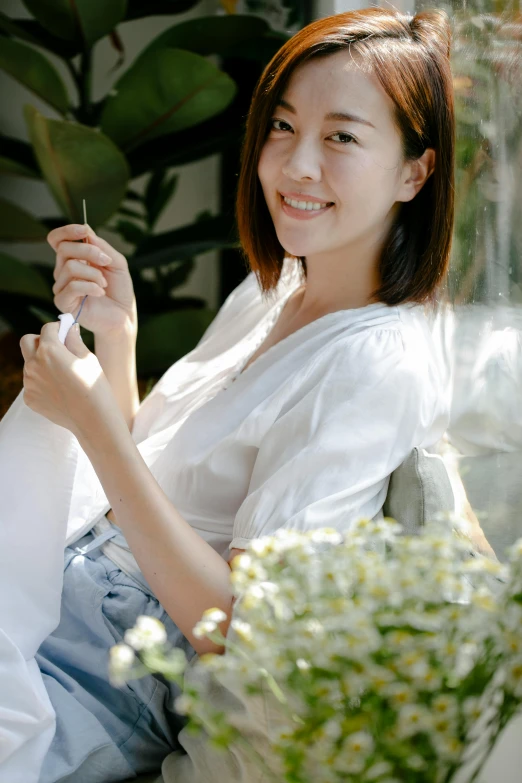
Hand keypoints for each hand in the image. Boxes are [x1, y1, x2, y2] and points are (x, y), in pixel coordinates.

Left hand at [20, 321, 118, 436]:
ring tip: (62, 376)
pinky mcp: (29, 398)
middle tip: (55, 348)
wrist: (93, 419)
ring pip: (29, 364)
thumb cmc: (94, 387)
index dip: (57, 329)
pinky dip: (42, 382)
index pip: (47, 329)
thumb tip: (68, 328)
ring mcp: (29, 383)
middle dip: (40, 340)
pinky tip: (60, 391)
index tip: (64, 333)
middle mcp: (33, 365)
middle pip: (27, 341)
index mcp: (49, 351)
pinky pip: (32, 383)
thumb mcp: (88, 358)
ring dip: (41, 363)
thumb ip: (73, 340)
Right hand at [48, 224, 136, 338]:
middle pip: (64, 249)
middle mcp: (64, 271)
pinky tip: (100, 292)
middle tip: (106, 262)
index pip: (57, 240)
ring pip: (69, 267)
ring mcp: (62, 286)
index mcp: (74, 259)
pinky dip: (90, 287)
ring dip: (93, 274)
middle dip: (89, 251)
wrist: (123, 316)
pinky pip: (71, 286)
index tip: (84, 230)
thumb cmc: (119, 290)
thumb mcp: (116, 263)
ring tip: (104, 284)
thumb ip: (102, 247)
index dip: (67, 231)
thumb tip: (87, 232)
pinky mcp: (63, 302)